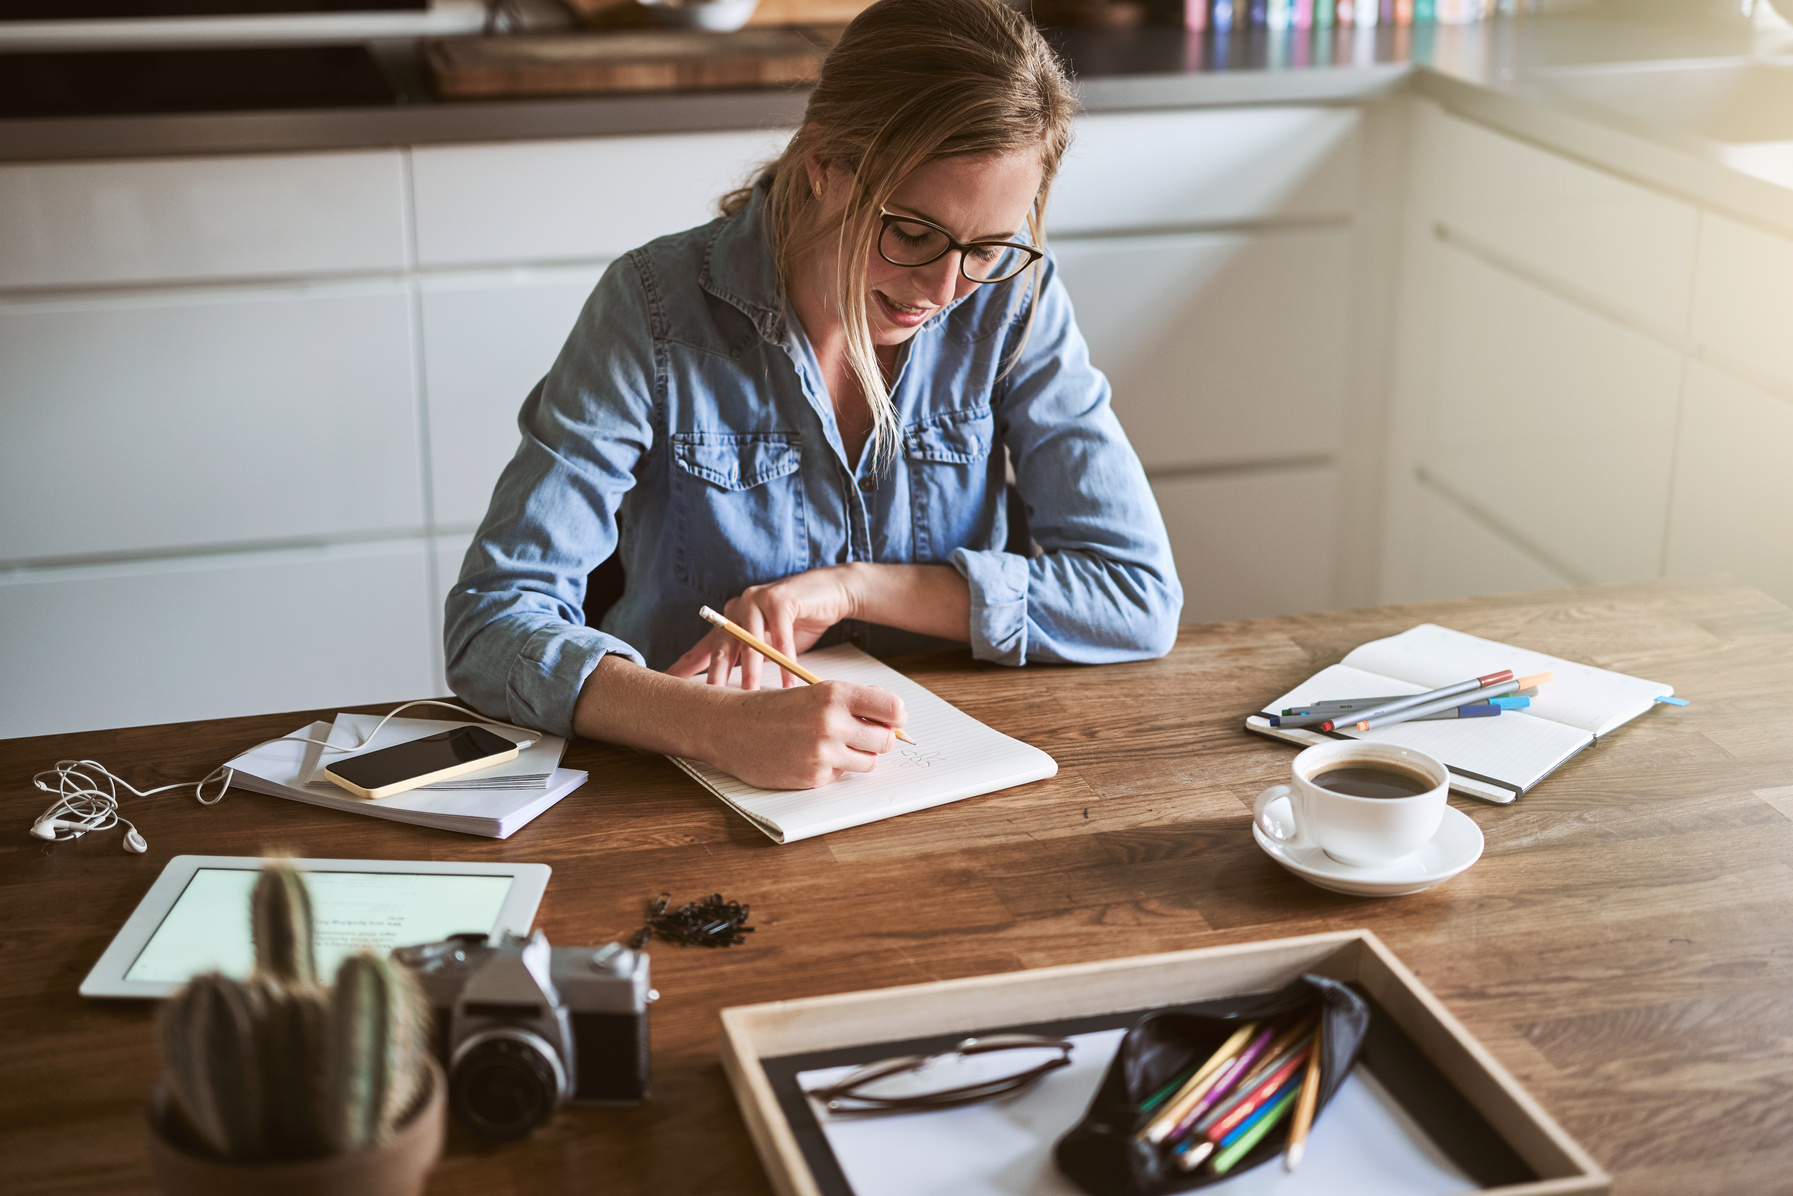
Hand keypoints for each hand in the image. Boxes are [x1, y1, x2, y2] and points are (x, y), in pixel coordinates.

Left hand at [668, 565, 860, 690]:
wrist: (831, 592)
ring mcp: (756, 600)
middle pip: (723, 649)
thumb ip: (747, 661)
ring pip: (750, 643)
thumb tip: (732, 695)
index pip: (703, 650)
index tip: (667, 688)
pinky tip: (790, 680)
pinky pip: (780, 636)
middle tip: (713, 705)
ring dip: (753, 672)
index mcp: (728, 621)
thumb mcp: (767, 645)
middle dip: (717, 679)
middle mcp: (736, 608)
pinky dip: (786, 661)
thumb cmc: (797, 621)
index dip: (685, 669)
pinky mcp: (779, 598)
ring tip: (754, 697)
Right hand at [698, 680, 905, 788]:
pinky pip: (842, 776)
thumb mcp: (814, 692)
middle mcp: (831, 723)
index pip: (893, 708)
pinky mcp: (813, 777)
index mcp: (834, 694)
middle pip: (886, 740)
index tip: (891, 719)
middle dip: (878, 739)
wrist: (730, 727)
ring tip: (834, 745)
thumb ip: (853, 701)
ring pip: (869, 762)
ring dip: (858, 756)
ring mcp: (822, 753)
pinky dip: (834, 769)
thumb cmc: (774, 708)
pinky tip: (811, 756)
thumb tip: (894, 713)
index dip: (896, 716)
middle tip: (860, 734)